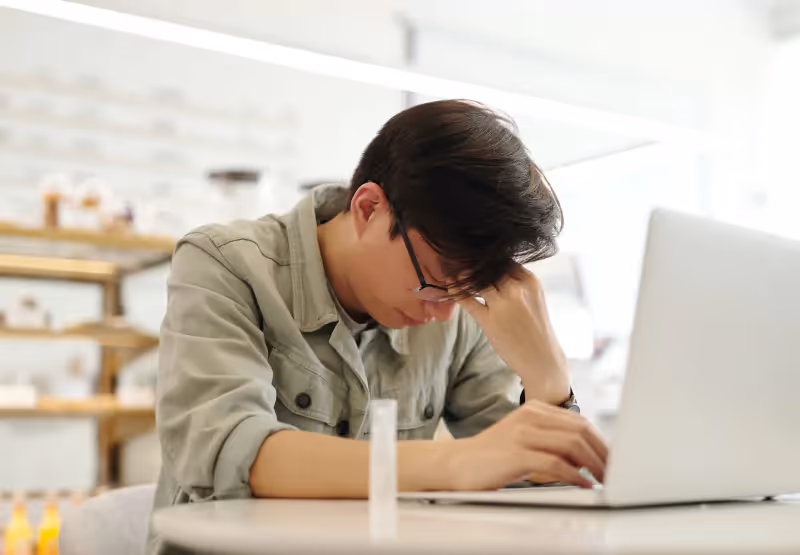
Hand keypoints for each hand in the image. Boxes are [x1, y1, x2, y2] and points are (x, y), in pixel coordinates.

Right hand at [443, 400, 607, 490]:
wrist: (457, 464)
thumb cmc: (492, 456)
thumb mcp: (524, 440)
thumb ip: (551, 441)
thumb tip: (586, 456)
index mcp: (534, 410)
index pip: (579, 422)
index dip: (601, 441)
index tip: (612, 459)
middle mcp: (530, 417)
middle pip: (580, 430)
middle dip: (602, 452)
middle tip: (613, 471)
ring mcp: (522, 434)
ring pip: (571, 444)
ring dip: (593, 464)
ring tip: (603, 479)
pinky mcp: (516, 454)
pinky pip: (555, 463)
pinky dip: (575, 475)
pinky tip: (583, 484)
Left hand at [458, 264, 569, 403]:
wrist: (542, 360)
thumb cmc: (535, 329)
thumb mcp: (533, 299)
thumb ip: (516, 283)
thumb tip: (491, 269)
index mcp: (530, 281)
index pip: (503, 260)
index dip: (487, 258)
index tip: (475, 257)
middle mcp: (517, 289)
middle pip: (488, 267)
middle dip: (473, 264)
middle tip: (459, 259)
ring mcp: (503, 304)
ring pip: (476, 280)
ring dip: (463, 275)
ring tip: (454, 271)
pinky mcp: (489, 320)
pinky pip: (467, 299)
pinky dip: (456, 291)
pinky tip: (451, 286)